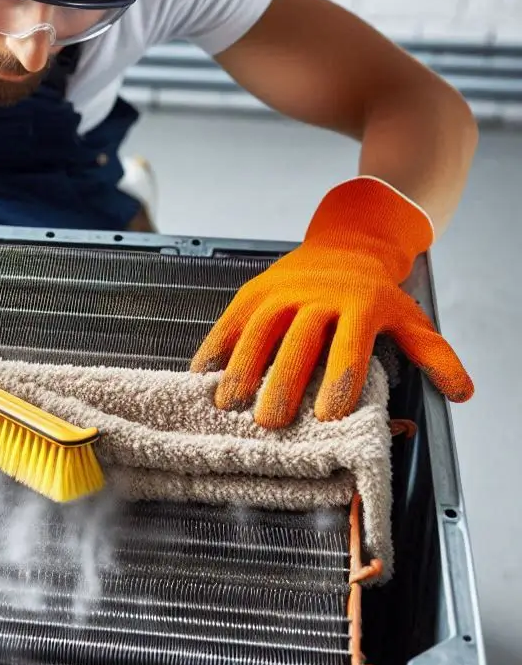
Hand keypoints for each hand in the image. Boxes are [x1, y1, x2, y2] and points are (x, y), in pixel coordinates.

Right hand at [190, 176, 472, 426]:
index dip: (338, 380)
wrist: (347, 242)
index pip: (348, 346)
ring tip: (228, 404)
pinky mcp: (252, 292)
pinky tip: (203, 375)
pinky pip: (229, 321)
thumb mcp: (409, 317)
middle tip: (269, 422)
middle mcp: (315, 296)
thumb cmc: (375, 291)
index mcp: (358, 305)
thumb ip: (434, 356)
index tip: (327, 416)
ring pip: (256, 331)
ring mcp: (279, 292)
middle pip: (296, 343)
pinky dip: (214, 348)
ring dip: (240, 368)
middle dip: (281, 383)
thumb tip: (461, 392)